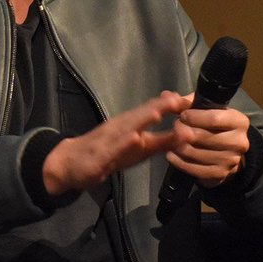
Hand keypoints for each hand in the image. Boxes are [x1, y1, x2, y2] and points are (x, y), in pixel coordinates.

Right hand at [43, 90, 188, 194]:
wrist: (69, 163)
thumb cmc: (107, 152)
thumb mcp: (140, 148)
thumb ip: (164, 138)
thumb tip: (190, 130)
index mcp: (130, 125)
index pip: (153, 111)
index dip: (172, 105)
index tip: (193, 98)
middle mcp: (119, 128)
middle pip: (141, 115)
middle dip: (159, 107)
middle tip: (178, 99)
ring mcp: (107, 141)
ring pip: (125, 128)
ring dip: (141, 119)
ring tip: (156, 111)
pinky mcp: (98, 157)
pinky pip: (111, 149)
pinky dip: (122, 143)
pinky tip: (133, 138)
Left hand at [167, 93, 251, 187]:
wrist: (225, 152)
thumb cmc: (212, 125)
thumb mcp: (204, 108)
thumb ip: (186, 102)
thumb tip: (167, 95)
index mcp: (239, 121)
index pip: (214, 118)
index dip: (193, 117)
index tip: (182, 115)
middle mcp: (239, 141)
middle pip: (202, 136)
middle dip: (183, 131)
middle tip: (175, 128)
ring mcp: (231, 160)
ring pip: (196, 153)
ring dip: (178, 147)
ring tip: (172, 141)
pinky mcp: (220, 174)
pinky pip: (195, 169)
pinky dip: (179, 161)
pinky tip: (172, 155)